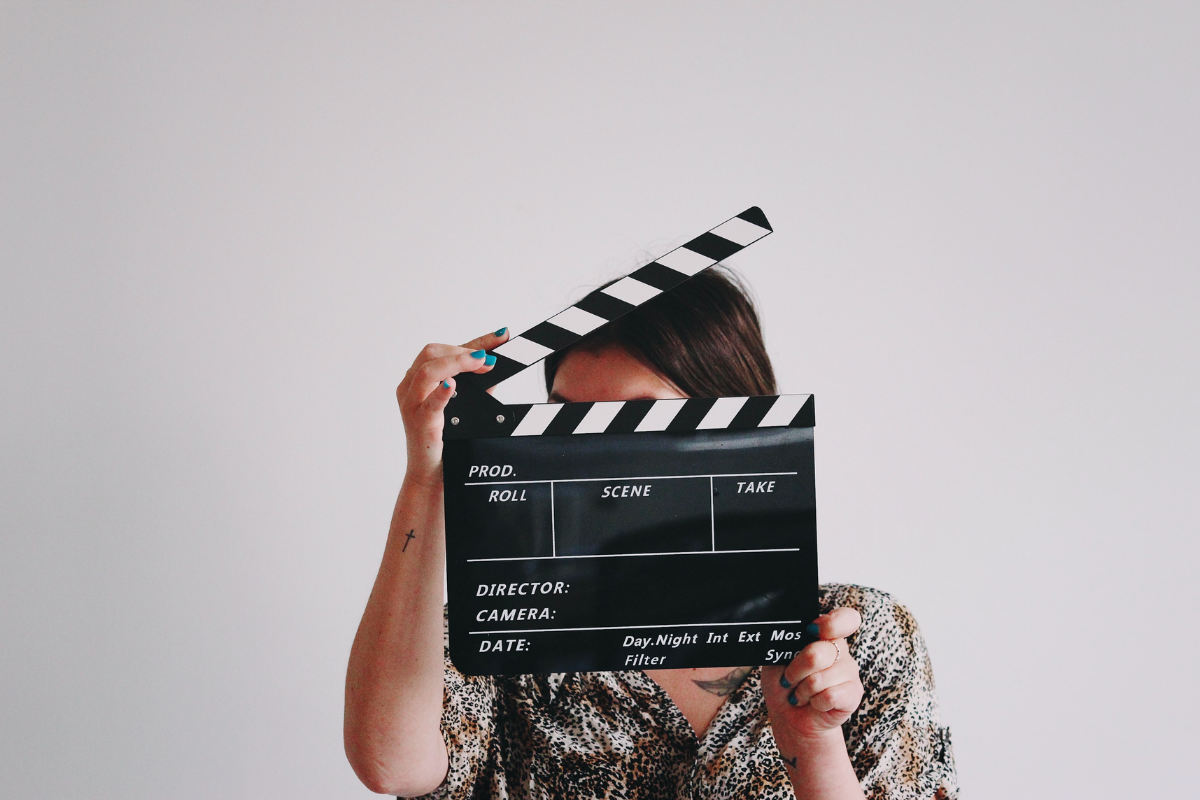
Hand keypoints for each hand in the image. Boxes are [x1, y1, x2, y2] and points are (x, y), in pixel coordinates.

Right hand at [396, 328, 509, 482]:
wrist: (431, 474)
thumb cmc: (446, 439)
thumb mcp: (465, 405)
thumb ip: (478, 385)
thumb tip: (495, 363)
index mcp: (418, 379)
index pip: (444, 350)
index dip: (475, 340)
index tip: (501, 335)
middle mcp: (410, 387)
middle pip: (432, 353)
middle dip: (464, 350)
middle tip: (490, 358)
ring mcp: (411, 404)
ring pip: (427, 370)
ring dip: (457, 362)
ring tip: (480, 362)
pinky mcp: (419, 423)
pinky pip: (428, 403)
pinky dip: (441, 392)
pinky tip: (452, 385)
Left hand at [762, 608, 864, 742]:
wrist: (790, 716)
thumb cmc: (784, 683)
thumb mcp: (776, 659)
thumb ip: (785, 644)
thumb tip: (790, 634)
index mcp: (823, 635)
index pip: (845, 619)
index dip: (832, 623)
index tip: (812, 629)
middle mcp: (840, 650)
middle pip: (818, 653)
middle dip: (795, 671)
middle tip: (789, 679)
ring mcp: (850, 671)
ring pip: (820, 679)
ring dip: (802, 691)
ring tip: (801, 694)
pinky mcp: (854, 693)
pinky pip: (830, 696)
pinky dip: (814, 703)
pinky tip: (815, 703)